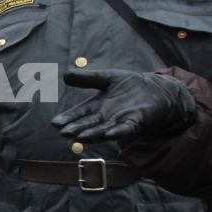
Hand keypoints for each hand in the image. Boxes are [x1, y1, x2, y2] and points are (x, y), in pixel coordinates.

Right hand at [51, 69, 196, 143]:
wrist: (156, 90)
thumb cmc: (130, 85)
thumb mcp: (107, 77)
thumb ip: (87, 78)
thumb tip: (65, 74)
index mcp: (98, 105)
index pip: (80, 113)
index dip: (68, 118)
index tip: (55, 123)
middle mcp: (106, 116)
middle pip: (89, 123)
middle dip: (77, 128)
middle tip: (64, 132)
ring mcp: (120, 120)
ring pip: (103, 129)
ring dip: (92, 133)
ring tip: (80, 137)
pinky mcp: (136, 122)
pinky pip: (126, 128)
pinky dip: (118, 132)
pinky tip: (109, 134)